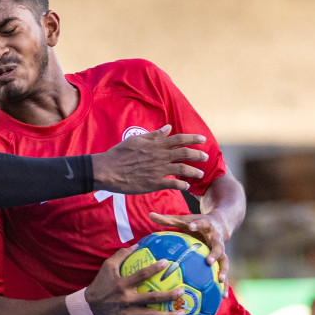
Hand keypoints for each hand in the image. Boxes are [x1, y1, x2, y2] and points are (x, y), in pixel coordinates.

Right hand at [85, 248, 186, 314]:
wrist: (89, 305)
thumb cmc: (101, 283)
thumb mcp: (108, 266)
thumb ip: (122, 255)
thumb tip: (138, 245)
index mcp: (122, 284)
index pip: (142, 275)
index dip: (155, 268)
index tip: (167, 262)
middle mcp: (126, 299)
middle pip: (152, 298)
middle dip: (169, 296)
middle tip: (182, 292)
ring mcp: (127, 313)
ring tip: (182, 313)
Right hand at [89, 125, 207, 194]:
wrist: (107, 170)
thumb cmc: (119, 154)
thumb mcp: (136, 140)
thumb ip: (154, 135)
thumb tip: (168, 128)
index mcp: (155, 145)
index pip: (179, 139)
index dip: (193, 138)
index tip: (203, 139)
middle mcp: (159, 156)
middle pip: (184, 153)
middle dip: (198, 155)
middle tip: (206, 157)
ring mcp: (157, 170)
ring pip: (182, 169)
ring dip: (194, 171)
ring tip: (200, 174)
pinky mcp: (153, 183)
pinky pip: (172, 184)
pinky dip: (182, 185)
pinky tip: (186, 187)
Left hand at [147, 210, 231, 285]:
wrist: (220, 224)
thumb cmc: (196, 223)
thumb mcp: (184, 220)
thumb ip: (168, 219)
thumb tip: (150, 214)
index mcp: (207, 226)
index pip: (203, 224)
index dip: (197, 225)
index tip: (191, 227)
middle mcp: (217, 239)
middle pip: (218, 246)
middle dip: (215, 254)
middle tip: (208, 262)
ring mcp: (222, 250)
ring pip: (225, 261)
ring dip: (223, 271)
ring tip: (220, 281)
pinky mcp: (223, 260)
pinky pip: (225, 273)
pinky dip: (225, 285)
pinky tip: (222, 297)